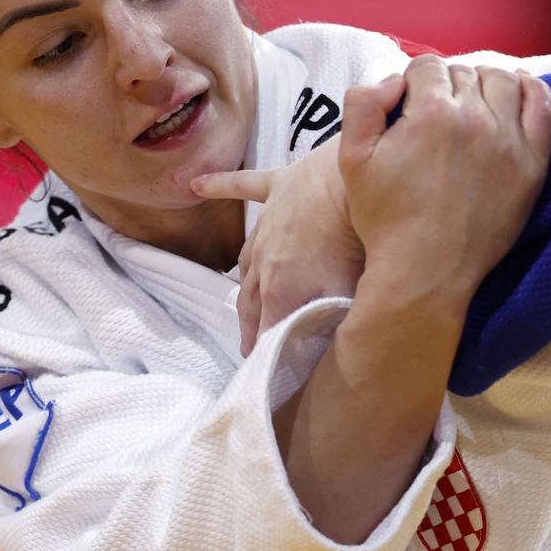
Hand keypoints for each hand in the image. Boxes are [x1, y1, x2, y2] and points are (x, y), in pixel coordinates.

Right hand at [191, 138, 363, 355]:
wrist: (354, 183)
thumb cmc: (352, 241)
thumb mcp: (343, 295)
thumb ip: (330, 326)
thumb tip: (327, 350)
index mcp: (280, 290)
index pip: (267, 331)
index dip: (265, 350)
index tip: (263, 367)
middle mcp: (264, 260)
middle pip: (251, 300)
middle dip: (250, 324)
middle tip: (252, 342)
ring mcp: (267, 222)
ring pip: (246, 258)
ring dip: (244, 280)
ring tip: (244, 299)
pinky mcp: (277, 187)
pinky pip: (241, 186)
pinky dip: (219, 185)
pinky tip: (196, 185)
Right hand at [342, 57, 550, 307]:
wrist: (426, 271)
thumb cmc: (386, 219)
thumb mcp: (351, 159)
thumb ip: (362, 103)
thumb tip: (394, 80)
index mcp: (429, 112)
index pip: (426, 67)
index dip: (414, 81)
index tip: (411, 103)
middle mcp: (474, 119)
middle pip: (463, 73)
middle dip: (446, 86)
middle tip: (436, 113)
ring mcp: (508, 141)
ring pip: (502, 81)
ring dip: (484, 82)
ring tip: (472, 101)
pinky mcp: (532, 165)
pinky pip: (542, 108)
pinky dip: (532, 90)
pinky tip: (519, 88)